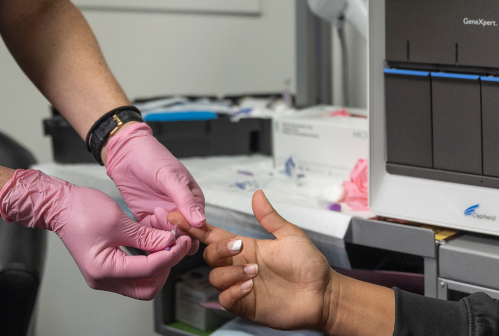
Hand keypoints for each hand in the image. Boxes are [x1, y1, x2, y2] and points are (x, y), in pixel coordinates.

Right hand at [0, 169, 191, 299]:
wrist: (60, 206)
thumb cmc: (81, 211)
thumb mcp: (119, 221)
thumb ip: (146, 236)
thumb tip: (169, 243)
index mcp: (104, 270)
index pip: (149, 270)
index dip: (170, 256)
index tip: (183, 242)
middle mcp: (104, 279)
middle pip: (147, 286)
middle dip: (166, 266)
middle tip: (178, 245)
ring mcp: (105, 275)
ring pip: (142, 280)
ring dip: (159, 262)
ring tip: (168, 241)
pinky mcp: (108, 267)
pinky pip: (134, 270)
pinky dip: (148, 258)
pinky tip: (155, 242)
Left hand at [105, 123, 204, 251]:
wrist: (126, 154)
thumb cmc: (152, 158)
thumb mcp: (171, 177)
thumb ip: (185, 200)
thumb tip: (201, 222)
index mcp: (193, 201)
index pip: (198, 227)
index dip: (188, 229)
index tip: (173, 218)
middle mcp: (181, 212)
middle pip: (184, 237)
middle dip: (173, 234)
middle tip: (159, 216)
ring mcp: (164, 217)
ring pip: (167, 240)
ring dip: (160, 235)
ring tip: (152, 213)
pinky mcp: (147, 220)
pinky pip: (151, 237)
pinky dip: (149, 237)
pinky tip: (145, 223)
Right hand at [169, 190, 335, 331]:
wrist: (322, 294)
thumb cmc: (309, 265)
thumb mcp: (289, 235)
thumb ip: (269, 217)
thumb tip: (257, 194)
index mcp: (246, 246)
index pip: (213, 235)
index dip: (194, 227)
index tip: (176, 216)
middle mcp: (239, 265)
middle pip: (209, 255)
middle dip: (219, 249)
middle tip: (239, 248)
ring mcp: (241, 285)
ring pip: (215, 277)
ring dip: (230, 272)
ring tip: (254, 272)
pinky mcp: (245, 305)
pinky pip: (225, 299)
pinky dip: (232, 291)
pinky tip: (249, 286)